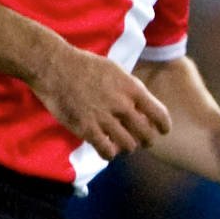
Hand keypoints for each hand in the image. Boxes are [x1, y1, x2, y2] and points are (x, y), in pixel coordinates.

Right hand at [29, 47, 171, 160]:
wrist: (56, 67)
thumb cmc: (86, 65)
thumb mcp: (117, 71)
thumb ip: (131, 89)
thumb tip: (142, 105)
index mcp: (132, 89)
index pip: (159, 113)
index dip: (164, 126)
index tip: (163, 131)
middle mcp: (122, 105)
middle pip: (146, 133)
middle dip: (147, 140)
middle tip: (144, 142)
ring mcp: (104, 118)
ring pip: (128, 145)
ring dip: (128, 147)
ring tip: (123, 145)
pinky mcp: (86, 128)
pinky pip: (106, 150)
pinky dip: (109, 154)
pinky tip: (107, 151)